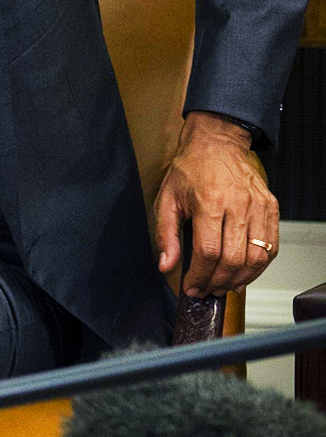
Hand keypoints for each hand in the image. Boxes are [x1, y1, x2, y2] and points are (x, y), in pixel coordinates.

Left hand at [154, 111, 279, 296]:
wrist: (216, 145)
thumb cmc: (189, 171)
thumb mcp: (166, 200)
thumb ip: (166, 235)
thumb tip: (166, 265)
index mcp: (208, 202)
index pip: (209, 252)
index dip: (200, 276)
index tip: (192, 287)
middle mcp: (237, 205)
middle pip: (234, 259)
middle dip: (219, 282)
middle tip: (208, 290)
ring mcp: (258, 207)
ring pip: (257, 257)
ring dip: (241, 278)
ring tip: (225, 285)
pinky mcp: (271, 207)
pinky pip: (271, 246)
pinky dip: (259, 265)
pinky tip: (244, 272)